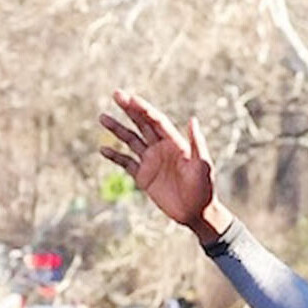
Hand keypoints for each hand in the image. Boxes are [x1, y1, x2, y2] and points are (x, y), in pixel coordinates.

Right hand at [99, 90, 230, 242]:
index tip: (130, 98)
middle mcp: (161, 148)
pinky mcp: (144, 177)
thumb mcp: (203, 166)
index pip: (156, 121)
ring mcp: (151, 162)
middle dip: (129, 109)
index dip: (143, 109)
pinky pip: (126, 163)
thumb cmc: (204, 190)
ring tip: (103, 117)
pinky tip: (103, 149)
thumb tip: (193, 119)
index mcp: (175, 143)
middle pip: (142, 124)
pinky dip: (115, 156)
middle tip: (116, 94)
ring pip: (131, 140)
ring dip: (117, 129)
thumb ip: (196, 144)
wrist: (197, 214)